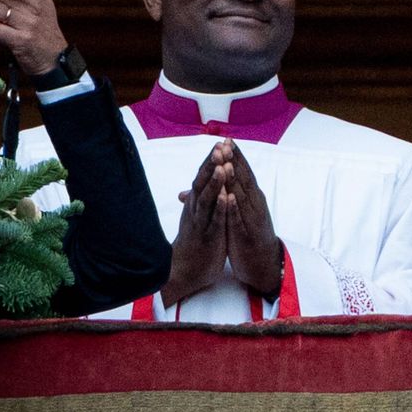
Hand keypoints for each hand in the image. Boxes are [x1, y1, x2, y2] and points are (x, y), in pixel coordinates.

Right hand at [159, 143, 229, 305]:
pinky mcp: (207, 237)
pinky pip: (214, 221)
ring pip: (207, 200)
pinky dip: (220, 208)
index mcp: (196, 203)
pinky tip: (226, 197)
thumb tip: (198, 180)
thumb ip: (199, 197)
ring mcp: (201, 223)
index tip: (222, 141)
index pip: (203, 177)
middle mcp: (196, 210)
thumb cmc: (195, 239)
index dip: (212, 159)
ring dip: (214, 183)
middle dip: (212, 164)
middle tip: (220, 146)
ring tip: (222, 166)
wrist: (185, 270)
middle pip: (202, 183)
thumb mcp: (198, 214)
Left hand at [219, 143, 281, 299]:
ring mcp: (251, 219)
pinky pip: (240, 219)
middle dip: (234, 161)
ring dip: (234, 180)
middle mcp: (254, 204)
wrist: (264, 264)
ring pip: (242, 196)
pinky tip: (230, 197)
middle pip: (244, 179)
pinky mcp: (246, 235)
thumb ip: (228, 196)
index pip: (243, 173)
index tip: (226, 140)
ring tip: (226, 164)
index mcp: (251, 198)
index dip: (234, 157)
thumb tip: (213, 182)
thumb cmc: (248, 236)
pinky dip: (235, 208)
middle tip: (226, 144)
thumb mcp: (237, 213)